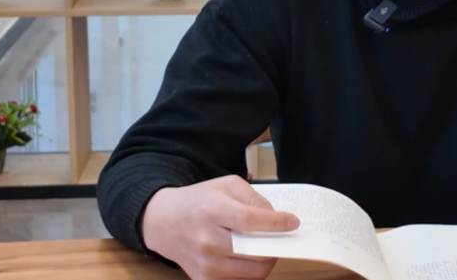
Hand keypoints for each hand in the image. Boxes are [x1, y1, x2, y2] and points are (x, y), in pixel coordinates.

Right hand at [141, 174, 300, 278]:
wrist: (162, 222)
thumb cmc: (198, 201)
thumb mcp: (225, 185)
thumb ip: (253, 198)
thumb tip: (275, 217)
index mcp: (211, 210)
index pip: (250, 220)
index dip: (277, 223)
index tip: (294, 222)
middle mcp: (206, 239)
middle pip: (255, 251)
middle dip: (277, 245)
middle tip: (284, 238)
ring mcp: (204, 264)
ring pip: (252, 272)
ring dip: (268, 261)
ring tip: (268, 248)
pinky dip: (251, 273)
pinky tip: (250, 259)